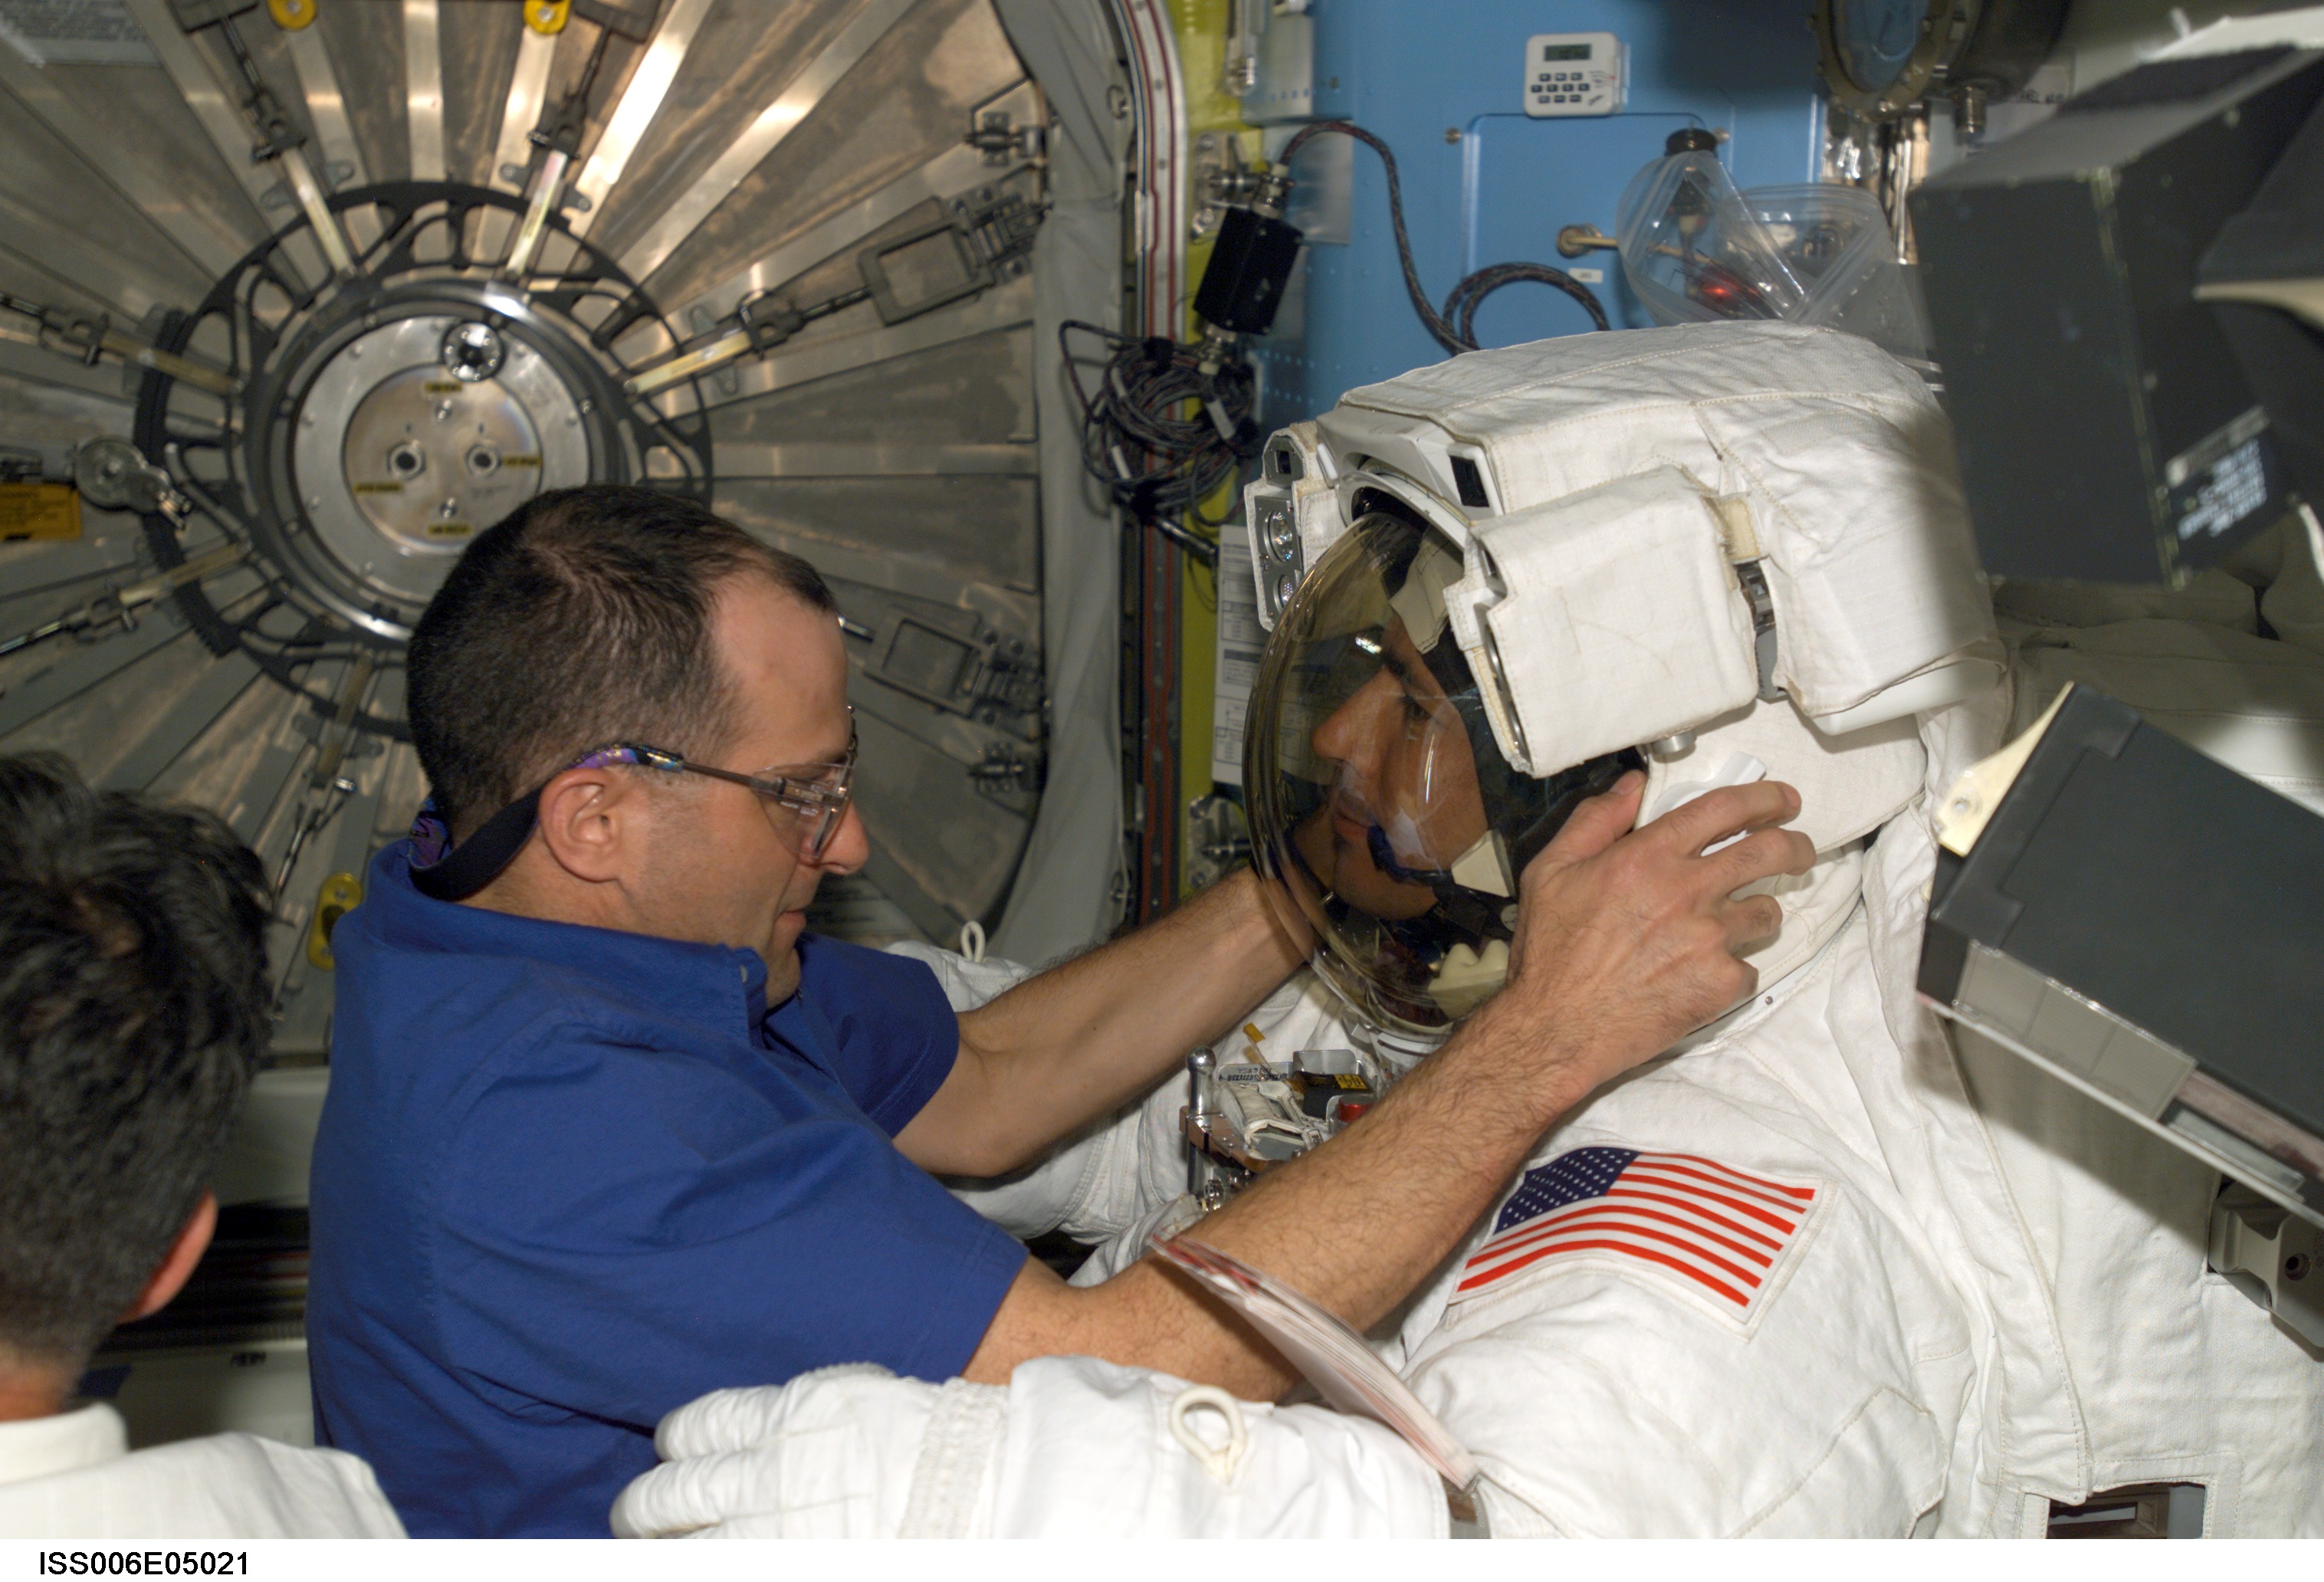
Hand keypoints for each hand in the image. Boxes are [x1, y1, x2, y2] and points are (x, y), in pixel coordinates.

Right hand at [1476, 770, 1814, 1104]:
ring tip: (1735, 925)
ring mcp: (1711, 939)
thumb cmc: (1550, 952)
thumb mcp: (1551, 871)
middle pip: (1770, 851)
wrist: (1557, 1028)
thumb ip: (1595, 821)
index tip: (1783, 800)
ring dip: (1757, 913)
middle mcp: (1689, 890)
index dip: (1764, 798)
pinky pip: (1749, 967)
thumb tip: (1632, 784)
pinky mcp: (1721, 984)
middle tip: (1798, 850)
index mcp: (1649, 856)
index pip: (1725, 809)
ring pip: (1767, 912)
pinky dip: (1732, 969)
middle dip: (1795, 845)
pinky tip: (1701, 976)